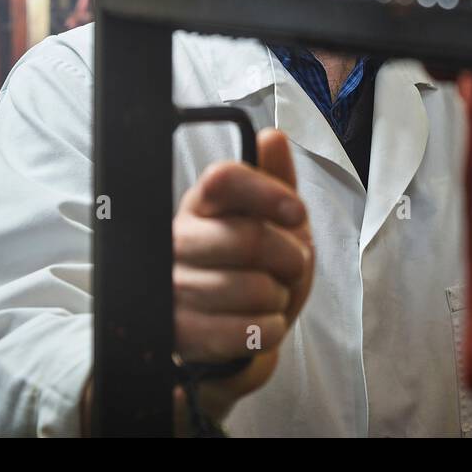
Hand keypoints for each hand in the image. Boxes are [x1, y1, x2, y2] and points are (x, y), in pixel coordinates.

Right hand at [170, 128, 312, 424]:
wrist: (230, 331)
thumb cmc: (253, 266)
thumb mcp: (273, 219)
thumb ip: (275, 180)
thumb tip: (272, 137)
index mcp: (201, 204)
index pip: (224, 179)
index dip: (267, 192)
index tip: (296, 213)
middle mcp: (178, 241)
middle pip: (249, 238)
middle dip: (290, 257)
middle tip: (291, 265)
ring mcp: (175, 288)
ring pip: (254, 289)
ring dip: (279, 297)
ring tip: (269, 296)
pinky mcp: (181, 334)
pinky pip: (247, 330)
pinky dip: (271, 329)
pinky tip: (261, 322)